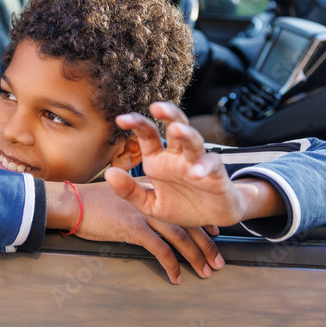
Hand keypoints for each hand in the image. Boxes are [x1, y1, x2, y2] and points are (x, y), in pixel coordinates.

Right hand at [72, 182, 223, 284]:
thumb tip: (146, 218)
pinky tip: (177, 277)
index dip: (200, 222)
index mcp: (150, 193)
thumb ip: (137, 203)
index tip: (213, 233)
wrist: (72, 202)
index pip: (182, 207)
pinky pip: (160, 249)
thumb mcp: (119, 196)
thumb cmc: (90, 202)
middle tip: (217, 261)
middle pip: (187, 223)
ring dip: (195, 256)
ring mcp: (143, 213)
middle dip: (205, 244)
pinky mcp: (133, 228)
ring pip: (179, 236)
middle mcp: (151, 201)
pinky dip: (171, 265)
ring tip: (205, 271)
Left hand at [105, 102, 250, 227]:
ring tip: (177, 130)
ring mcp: (197, 161)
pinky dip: (204, 166)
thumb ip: (130, 191)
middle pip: (173, 126)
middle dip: (167, 114)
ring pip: (193, 140)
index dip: (136, 124)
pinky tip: (196, 172)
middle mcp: (177, 155)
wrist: (210, 220)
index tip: (121, 119)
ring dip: (186, 134)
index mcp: (158, 159)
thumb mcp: (150, 205)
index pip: (147, 135)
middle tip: (156, 107)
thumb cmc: (181, 206)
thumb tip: (109, 173)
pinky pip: (212, 164)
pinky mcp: (216, 173)